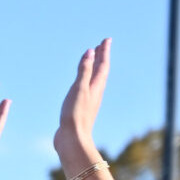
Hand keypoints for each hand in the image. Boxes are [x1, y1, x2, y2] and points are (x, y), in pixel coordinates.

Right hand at [53, 40, 110, 167]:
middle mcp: (95, 92)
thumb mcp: (79, 89)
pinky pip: (86, 88)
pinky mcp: (81, 107)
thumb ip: (84, 70)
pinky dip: (85, 79)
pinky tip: (81, 83)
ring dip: (94, 68)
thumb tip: (90, 52)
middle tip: (102, 46)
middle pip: (100, 71)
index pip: (102, 65)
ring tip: (93, 61)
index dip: (104, 52)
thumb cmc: (75, 114)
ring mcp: (89, 100)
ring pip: (94, 80)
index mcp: (96, 86)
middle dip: (101, 58)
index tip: (106, 40)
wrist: (72, 139)